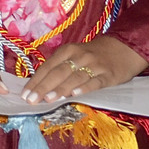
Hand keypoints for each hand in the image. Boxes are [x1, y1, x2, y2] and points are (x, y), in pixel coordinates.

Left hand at [23, 37, 148, 103]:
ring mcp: (94, 65)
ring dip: (60, 88)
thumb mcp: (73, 55)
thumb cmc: (92, 55)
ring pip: (74, 78)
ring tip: (48, 99)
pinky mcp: (108, 75)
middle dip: (43, 87)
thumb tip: (37, 83)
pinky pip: (95, 82)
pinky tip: (75, 95)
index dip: (36, 81)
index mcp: (67, 50)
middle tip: (32, 100)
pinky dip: (85, 88)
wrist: (123, 48)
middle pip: (58, 72)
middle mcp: (79, 56)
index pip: (48, 67)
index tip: (24, 94)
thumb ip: (58, 66)